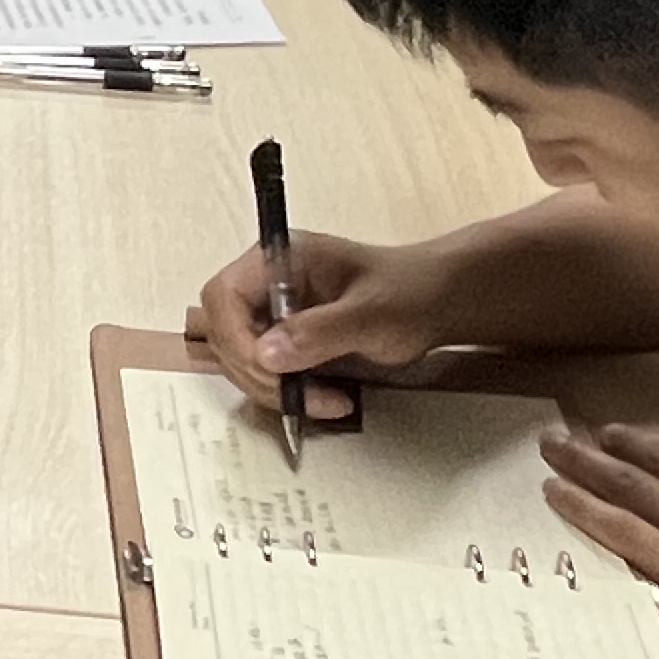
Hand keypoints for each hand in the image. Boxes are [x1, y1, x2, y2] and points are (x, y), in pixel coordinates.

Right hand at [195, 227, 443, 424]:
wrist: (436, 302)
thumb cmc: (409, 294)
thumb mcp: (371, 314)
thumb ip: (319, 331)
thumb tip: (264, 354)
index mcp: (279, 258)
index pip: (222, 294)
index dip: (234, 337)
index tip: (269, 370)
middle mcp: (266, 281)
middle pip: (225, 332)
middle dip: (256, 372)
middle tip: (302, 395)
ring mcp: (273, 310)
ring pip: (240, 358)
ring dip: (272, 388)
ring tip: (325, 401)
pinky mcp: (284, 337)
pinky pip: (262, 370)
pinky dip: (284, 391)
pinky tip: (321, 399)